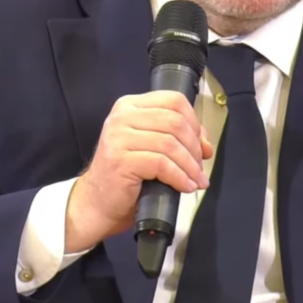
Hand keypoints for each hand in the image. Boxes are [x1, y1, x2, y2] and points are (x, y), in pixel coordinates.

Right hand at [65, 91, 212, 253]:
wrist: (97, 202)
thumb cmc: (126, 174)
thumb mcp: (152, 147)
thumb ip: (177, 137)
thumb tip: (206, 144)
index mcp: (130, 105)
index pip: (174, 100)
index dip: (194, 122)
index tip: (202, 145)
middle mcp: (122, 115)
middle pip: (175, 121)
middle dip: (194, 147)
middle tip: (199, 167)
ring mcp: (118, 136)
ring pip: (170, 143)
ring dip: (190, 165)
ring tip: (196, 180)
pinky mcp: (120, 159)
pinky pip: (161, 164)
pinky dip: (179, 177)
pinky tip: (185, 186)